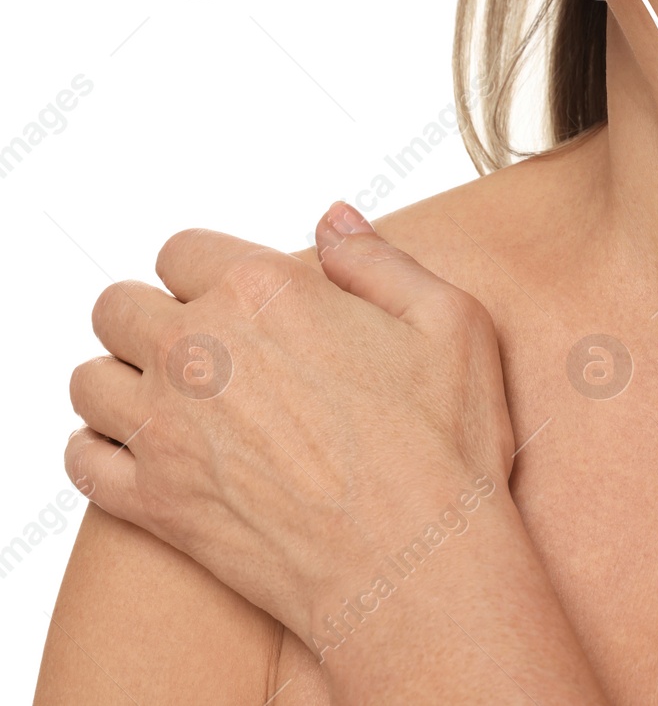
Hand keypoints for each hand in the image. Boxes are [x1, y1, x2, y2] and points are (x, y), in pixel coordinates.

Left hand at [63, 202, 517, 649]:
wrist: (416, 564)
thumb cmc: (443, 448)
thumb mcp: (451, 323)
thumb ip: (379, 260)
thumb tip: (332, 218)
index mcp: (266, 292)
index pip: (181, 250)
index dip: (208, 271)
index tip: (233, 300)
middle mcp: (199, 349)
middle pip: (119, 307)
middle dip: (152, 317)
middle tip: (200, 349)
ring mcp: (166, 427)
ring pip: (89, 378)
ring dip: (122, 381)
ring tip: (171, 400)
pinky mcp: (151, 499)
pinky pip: (80, 457)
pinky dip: (101, 449)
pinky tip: (148, 452)